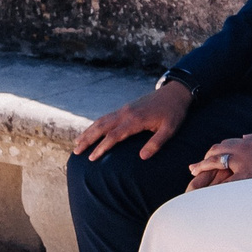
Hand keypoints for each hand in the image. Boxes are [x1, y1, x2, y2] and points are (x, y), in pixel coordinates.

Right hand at [73, 81, 193, 161]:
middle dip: (87, 139)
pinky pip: (107, 117)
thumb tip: (142, 157)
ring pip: (101, 121)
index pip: (113, 136)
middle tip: (76, 151)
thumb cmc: (174, 113)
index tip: (91, 158)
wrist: (175, 93)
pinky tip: (92, 131)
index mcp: (135, 120)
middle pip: (101, 127)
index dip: (101, 148)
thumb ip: (156, 143)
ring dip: (88, 131)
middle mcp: (126, 113)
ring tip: (77, 142)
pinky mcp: (126, 108)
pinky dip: (96, 124)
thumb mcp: (170, 130)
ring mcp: (124, 109)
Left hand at [187, 131, 251, 188]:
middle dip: (203, 161)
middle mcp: (240, 150)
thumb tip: (244, 136)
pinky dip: (216, 186)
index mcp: (245, 143)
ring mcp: (241, 162)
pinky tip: (207, 192)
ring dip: (202, 169)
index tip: (208, 158)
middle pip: (215, 152)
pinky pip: (226, 182)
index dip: (213, 153)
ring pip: (216, 162)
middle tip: (193, 169)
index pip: (223, 146)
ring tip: (193, 177)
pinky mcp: (246, 174)